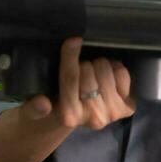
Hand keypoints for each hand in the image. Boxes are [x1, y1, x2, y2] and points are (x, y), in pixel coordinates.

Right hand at [17, 37, 135, 131]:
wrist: (74, 121)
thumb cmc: (53, 106)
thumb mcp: (35, 109)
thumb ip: (34, 107)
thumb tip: (42, 103)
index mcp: (68, 115)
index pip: (70, 78)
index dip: (71, 55)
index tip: (73, 40)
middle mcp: (92, 117)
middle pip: (89, 70)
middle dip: (84, 65)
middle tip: (81, 72)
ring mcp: (112, 113)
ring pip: (106, 70)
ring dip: (100, 66)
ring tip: (93, 73)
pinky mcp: (126, 108)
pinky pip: (122, 74)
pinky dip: (115, 70)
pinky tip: (107, 78)